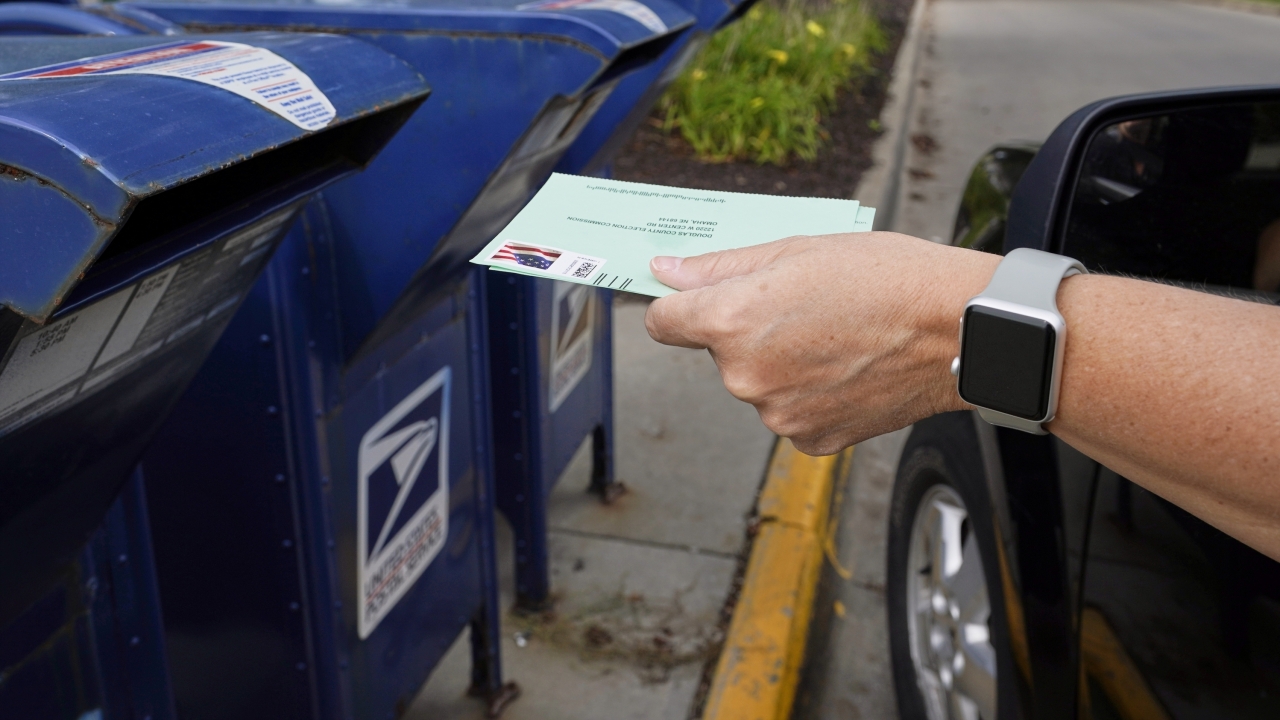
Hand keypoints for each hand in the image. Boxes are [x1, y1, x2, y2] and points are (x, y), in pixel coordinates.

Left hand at [644, 232, 999, 454]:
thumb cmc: (888, 278)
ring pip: (758, 382)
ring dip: (782, 363)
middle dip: (749, 330)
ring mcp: (777, 414)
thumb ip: (721, 267)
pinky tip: (848, 368)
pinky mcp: (810, 439)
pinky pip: (791, 410)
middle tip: (806, 308)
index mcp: (732, 322)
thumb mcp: (797, 249)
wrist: (958, 331)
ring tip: (837, 337)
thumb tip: (666, 272)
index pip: (664, 322)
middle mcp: (744, 377)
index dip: (681, 305)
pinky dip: (810, 392)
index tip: (697, 300)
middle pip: (719, 352)